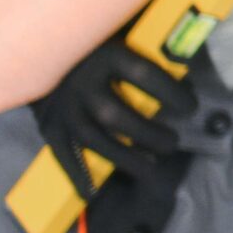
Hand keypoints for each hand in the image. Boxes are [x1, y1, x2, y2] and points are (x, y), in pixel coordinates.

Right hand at [31, 38, 195, 198]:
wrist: (41, 53)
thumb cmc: (99, 47)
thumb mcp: (125, 40)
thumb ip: (154, 49)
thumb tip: (191, 64)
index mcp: (106, 55)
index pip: (144, 75)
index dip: (172, 93)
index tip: (191, 107)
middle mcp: (82, 83)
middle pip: (116, 115)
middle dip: (148, 135)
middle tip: (171, 143)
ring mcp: (64, 107)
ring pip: (94, 139)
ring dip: (124, 159)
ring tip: (151, 169)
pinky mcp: (49, 125)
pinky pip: (63, 154)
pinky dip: (78, 175)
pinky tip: (93, 193)